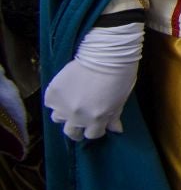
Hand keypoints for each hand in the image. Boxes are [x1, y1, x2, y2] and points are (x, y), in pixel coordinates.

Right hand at [44, 22, 143, 140]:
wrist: (105, 54)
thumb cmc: (119, 76)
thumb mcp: (121, 99)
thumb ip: (114, 117)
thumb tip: (116, 130)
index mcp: (97, 119)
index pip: (92, 135)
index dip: (95, 130)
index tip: (97, 124)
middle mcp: (78, 116)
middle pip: (72, 132)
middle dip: (77, 130)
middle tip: (80, 123)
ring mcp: (63, 106)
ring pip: (58, 119)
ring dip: (65, 115)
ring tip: (70, 107)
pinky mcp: (53, 93)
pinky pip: (50, 103)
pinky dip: (56, 100)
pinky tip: (64, 94)